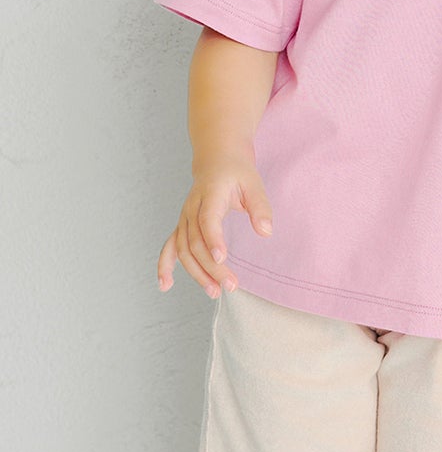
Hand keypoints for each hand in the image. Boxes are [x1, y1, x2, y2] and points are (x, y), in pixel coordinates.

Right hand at [157, 161, 272, 297]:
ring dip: (196, 272)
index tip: (221, 259)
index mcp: (210, 195)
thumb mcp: (254, 184)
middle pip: (196, 242)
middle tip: (230, 285)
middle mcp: (192, 208)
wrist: (217, 159)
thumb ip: (260, 207)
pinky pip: (170, 246)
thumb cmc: (237, 172)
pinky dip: (165, 265)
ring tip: (214, 291)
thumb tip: (266, 232)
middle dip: (211, 267)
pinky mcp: (182, 225)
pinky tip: (166, 285)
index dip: (213, 239)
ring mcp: (184, 218)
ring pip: (184, 249)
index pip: (208, 220)